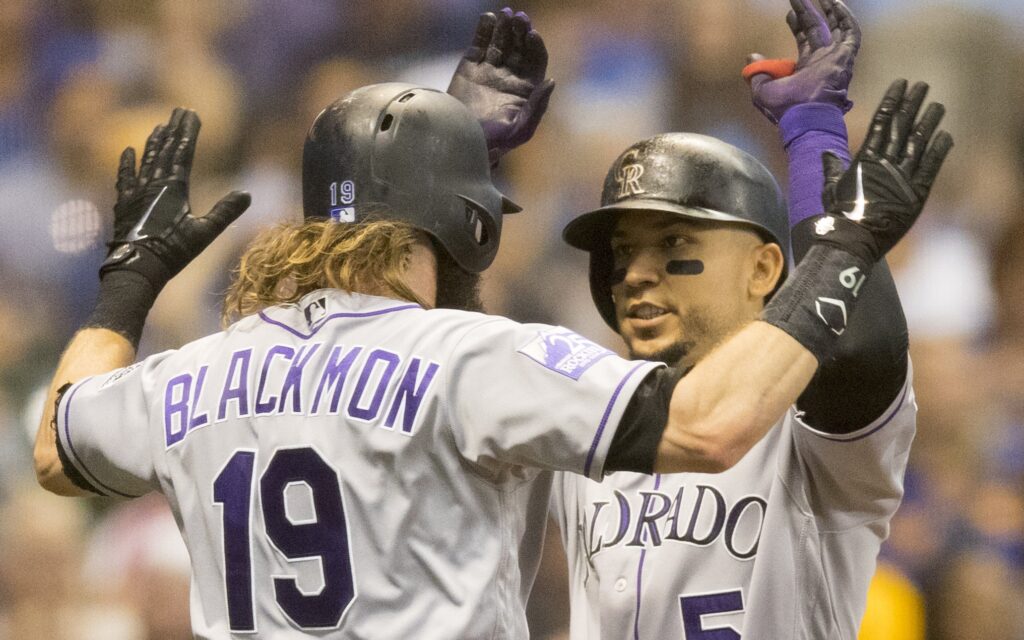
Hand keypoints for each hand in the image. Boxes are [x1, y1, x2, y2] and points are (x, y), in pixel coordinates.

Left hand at [103, 108, 249, 290]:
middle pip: (165, 150)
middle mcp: (154, 184)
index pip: (183, 152)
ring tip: (159, 126)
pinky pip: (125, 177)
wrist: (137, 267)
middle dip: (173, 129)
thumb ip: (225, 212)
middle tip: (178, 111)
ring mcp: (137, 192)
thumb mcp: (205, 233)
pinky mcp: (124, 204)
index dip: (188, 132)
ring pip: (146, 160)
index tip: (192, 113)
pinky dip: (127, 163)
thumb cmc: (173, 251)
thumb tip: (247, 194)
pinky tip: (128, 152)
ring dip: (154, 142)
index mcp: (174, 187)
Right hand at [446, 8, 554, 164]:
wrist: (461, 144)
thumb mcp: (521, 130)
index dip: (535, 47)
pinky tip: (489, 18)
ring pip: (500, 42)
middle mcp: (509, 77)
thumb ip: (537, 107)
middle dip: (520, 32)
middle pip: (519, 48)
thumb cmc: (495, 143)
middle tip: (519, 17)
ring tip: (505, 14)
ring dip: (504, 27)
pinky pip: (479, 44)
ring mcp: (489, 71)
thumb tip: (550, 81)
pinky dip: (483, 30)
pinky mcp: (469, 68)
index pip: (535, 62)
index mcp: (525, 90)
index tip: (532, 35)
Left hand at [746, 0, 859, 122]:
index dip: (797, 25)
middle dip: (809, 13)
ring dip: (829, 11)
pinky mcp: (844, 58)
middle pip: (818, 30)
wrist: (805, 118)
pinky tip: (836, 3)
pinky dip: (846, 18)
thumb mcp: (762, 90)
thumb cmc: (785, 108)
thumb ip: (757, 72)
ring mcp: (835, 60)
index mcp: (805, 69)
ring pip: (836, 28)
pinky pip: (851, 34)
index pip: (805, 40)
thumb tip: (752, 57)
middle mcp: (822, 62)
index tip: (789, 13)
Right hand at [816, 80, 952, 260]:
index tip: (900, 84)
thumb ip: (831, 168)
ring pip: (918, 142)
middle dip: (912, 104)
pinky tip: (946, 135)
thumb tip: (826, 153)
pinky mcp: (915, 193)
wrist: (853, 238)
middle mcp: (885, 163)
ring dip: (929, 122)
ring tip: (938, 105)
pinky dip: (939, 150)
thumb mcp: (830, 188)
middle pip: (901, 126)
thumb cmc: (839, 215)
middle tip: (922, 85)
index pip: (881, 122)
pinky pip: (930, 166)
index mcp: (865, 159)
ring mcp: (901, 176)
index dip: (892, 101)